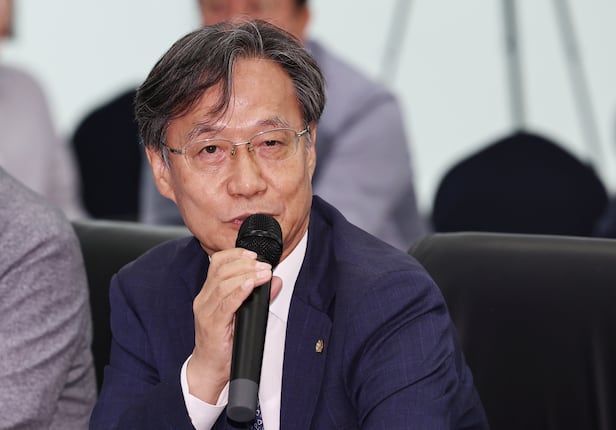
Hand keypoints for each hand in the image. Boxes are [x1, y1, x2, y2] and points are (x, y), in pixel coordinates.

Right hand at [186, 248, 281, 403]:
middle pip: (221, 270)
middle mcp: (204, 299)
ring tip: (263, 273)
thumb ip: (258, 297)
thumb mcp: (242, 315)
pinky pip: (225, 303)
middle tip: (265, 265)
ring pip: (223, 283)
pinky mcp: (211, 325)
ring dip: (246, 275)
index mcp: (208, 293)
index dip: (236, 254)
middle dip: (245, 263)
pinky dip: (239, 291)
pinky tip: (250, 285)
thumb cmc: (224, 343)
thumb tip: (275, 281)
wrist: (209, 369)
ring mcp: (206, 312)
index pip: (217, 263)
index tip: (255, 254)